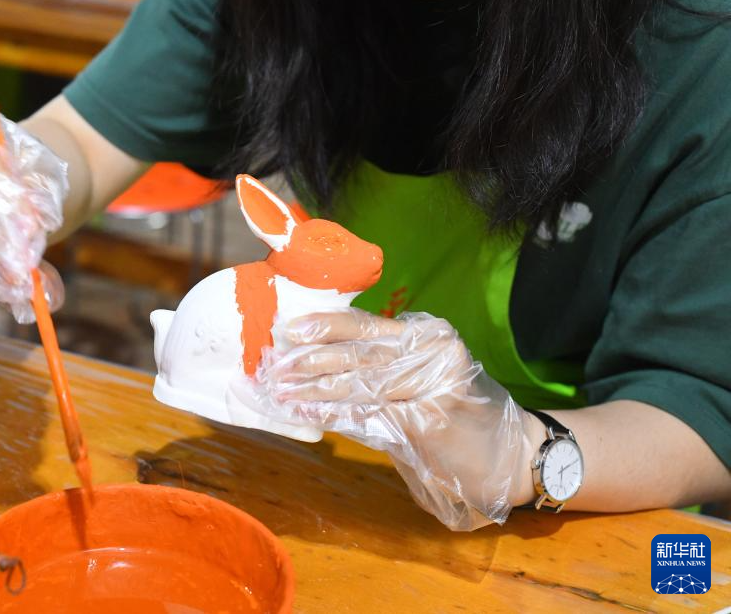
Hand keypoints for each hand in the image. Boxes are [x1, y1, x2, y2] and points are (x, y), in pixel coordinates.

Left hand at [237, 308, 542, 530]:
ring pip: (360, 384)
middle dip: (311, 360)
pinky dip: (334, 416)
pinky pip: (370, 416)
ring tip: (281, 391)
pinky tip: (306, 414)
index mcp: (427, 335)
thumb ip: (377, 366)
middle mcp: (432, 352)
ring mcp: (432, 385)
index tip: (289, 330)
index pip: (367, 326)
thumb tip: (313, 362)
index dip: (325, 326)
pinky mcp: (428, 420)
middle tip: (275, 365)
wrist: (508, 456)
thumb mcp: (420, 377)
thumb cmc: (456, 415)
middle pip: (360, 353)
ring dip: (315, 390)